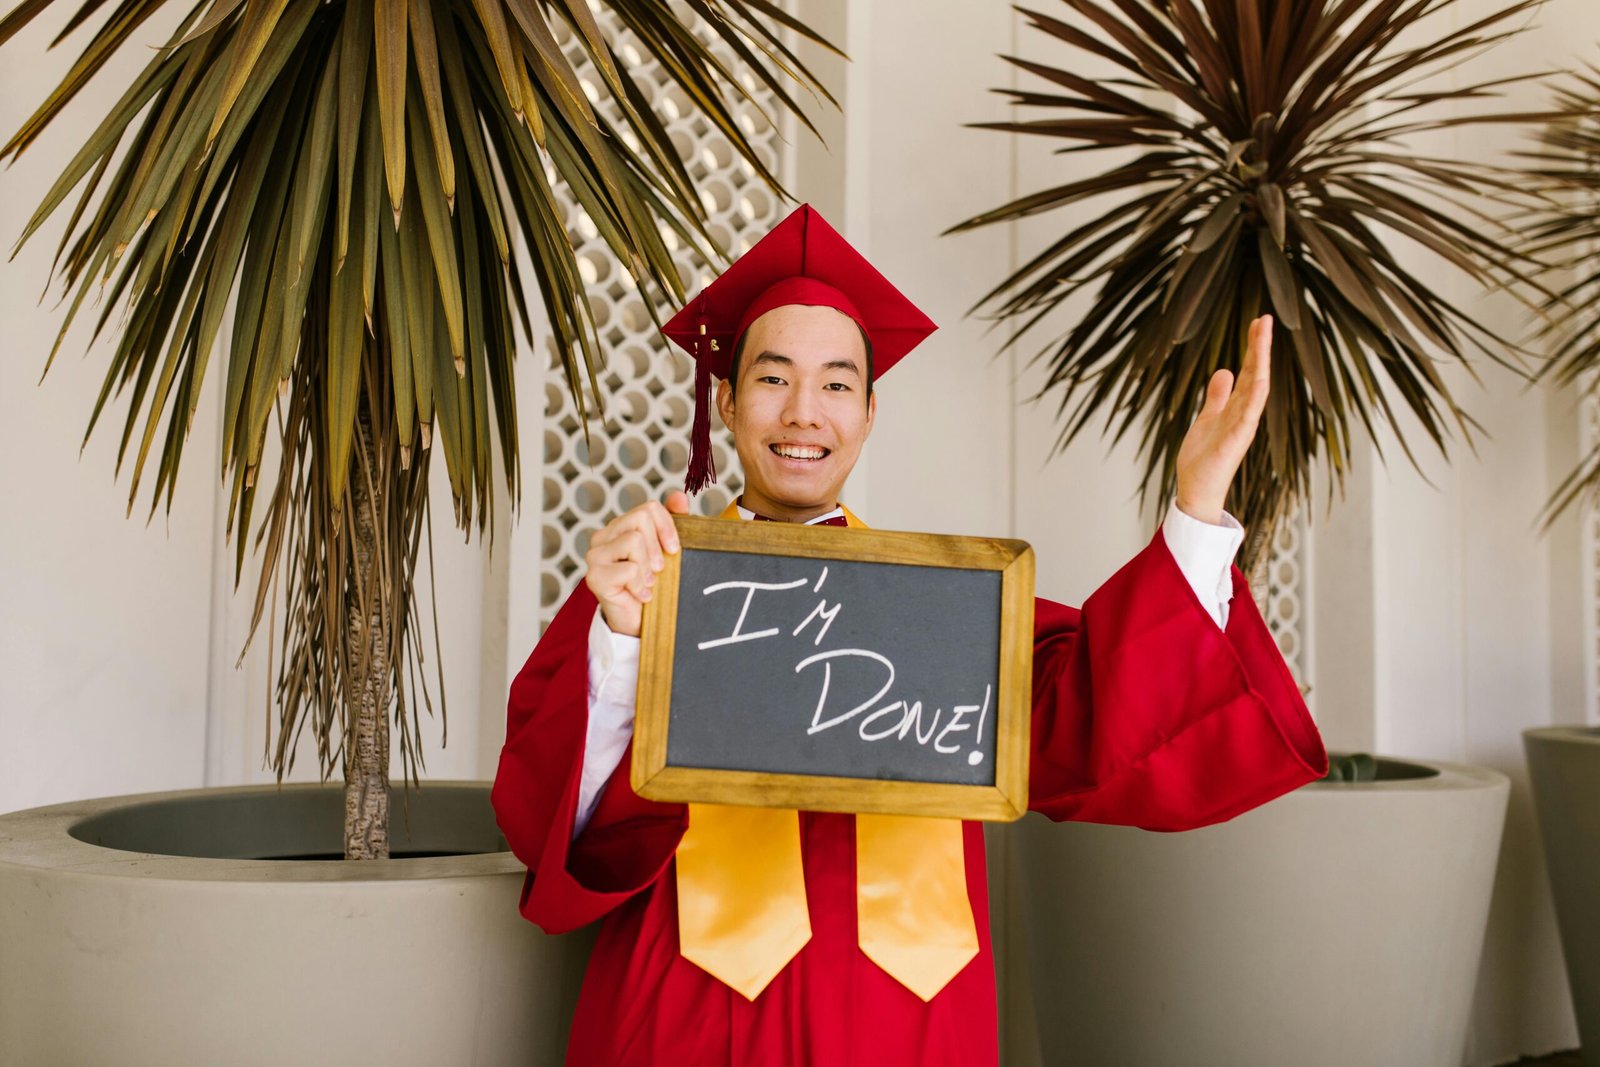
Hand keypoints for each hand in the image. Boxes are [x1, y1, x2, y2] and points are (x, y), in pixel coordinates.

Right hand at [583, 491, 689, 637]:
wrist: (639, 622)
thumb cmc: (653, 586)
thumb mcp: (666, 552)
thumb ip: (671, 523)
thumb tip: (679, 496)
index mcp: (619, 527)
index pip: (647, 508)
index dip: (667, 526)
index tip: (674, 549)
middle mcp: (602, 537)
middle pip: (640, 519)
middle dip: (657, 546)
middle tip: (660, 570)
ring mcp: (595, 556)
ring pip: (633, 540)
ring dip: (648, 567)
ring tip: (648, 583)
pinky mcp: (594, 577)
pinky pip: (629, 569)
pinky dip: (640, 585)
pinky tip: (640, 595)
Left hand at [1174, 314, 1271, 525]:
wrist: (1198, 490)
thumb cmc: (1204, 459)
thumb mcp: (1208, 418)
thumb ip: (1217, 396)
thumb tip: (1224, 370)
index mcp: (1237, 407)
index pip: (1248, 371)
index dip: (1254, 348)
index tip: (1258, 323)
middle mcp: (1244, 414)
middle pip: (1255, 374)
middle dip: (1260, 347)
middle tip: (1265, 319)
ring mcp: (1241, 426)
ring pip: (1256, 388)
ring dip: (1260, 362)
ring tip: (1264, 336)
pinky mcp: (1235, 441)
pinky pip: (1248, 415)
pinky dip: (1255, 397)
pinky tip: (1260, 379)